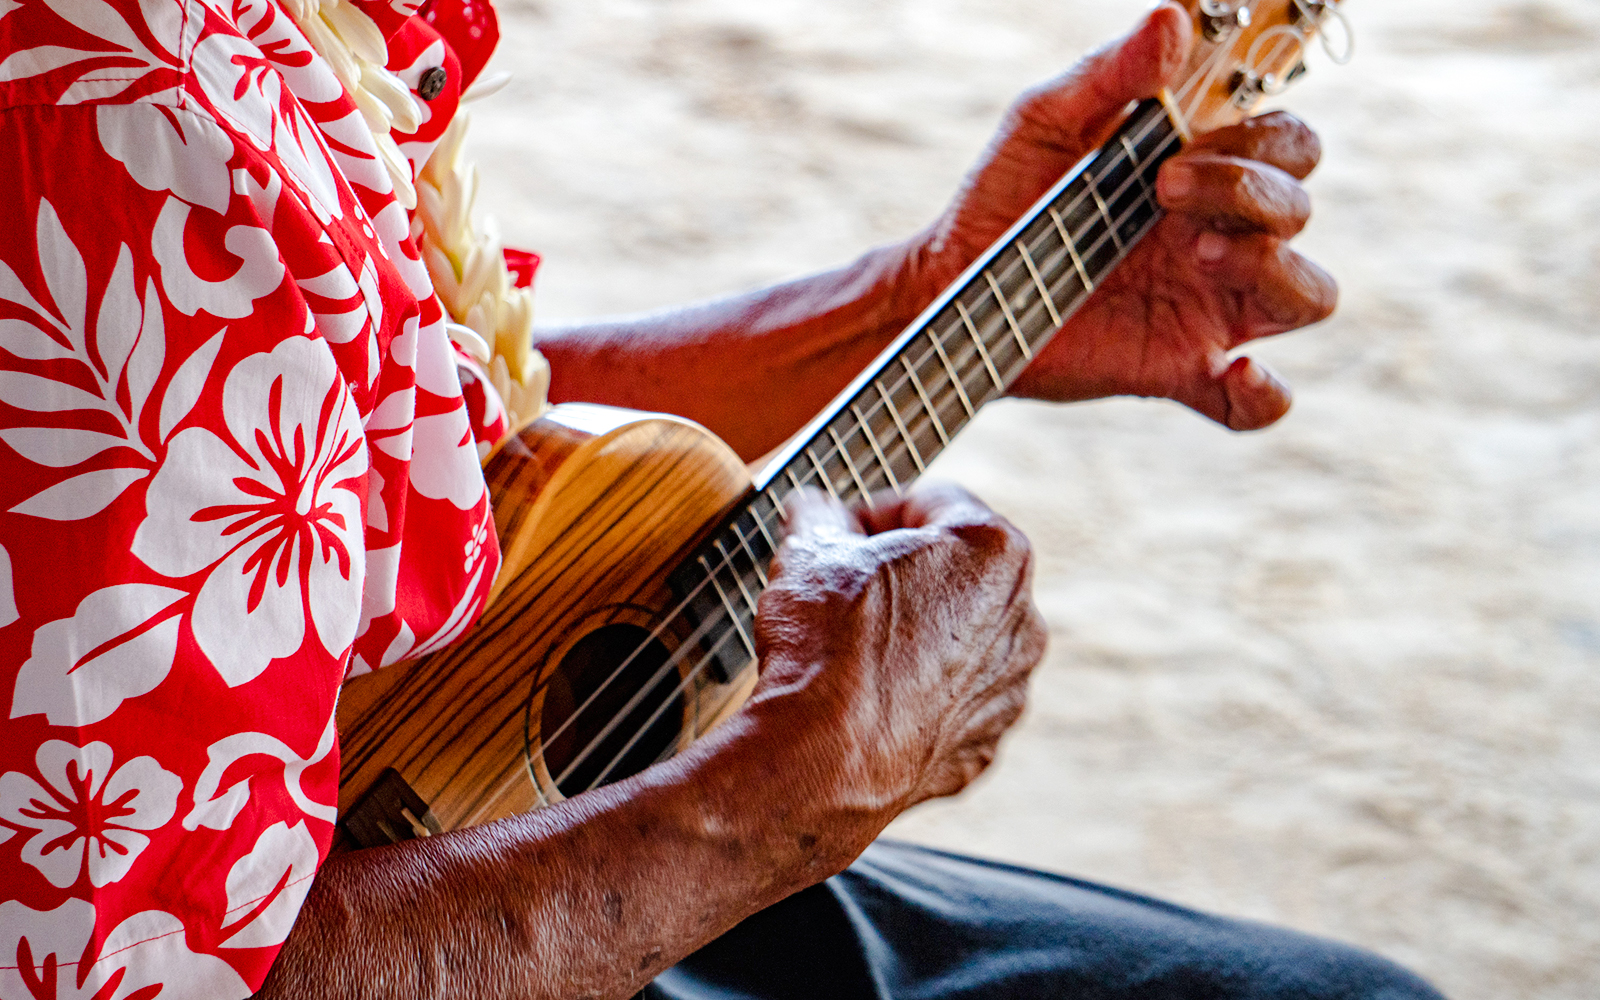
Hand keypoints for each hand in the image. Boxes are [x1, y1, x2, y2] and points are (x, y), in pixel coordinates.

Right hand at [749, 485, 1046, 824]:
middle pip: (956, 570)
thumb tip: (816, 511)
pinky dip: (915, 696)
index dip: (873, 511)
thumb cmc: (827, 646)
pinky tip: (866, 700)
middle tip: (840, 586)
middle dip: (902, 573)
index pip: (931, 501)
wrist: (821, 761)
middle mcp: (1022, 617)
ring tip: (850, 649)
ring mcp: (1010, 687)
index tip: (836, 532)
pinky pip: (949, 702)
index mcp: (993, 551)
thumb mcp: (809, 551)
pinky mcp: (985, 743)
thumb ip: (821, 515)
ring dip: (913, 634)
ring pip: (957, 639)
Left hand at [902, 2, 1336, 430]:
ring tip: (1200, 259)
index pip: (1289, 146)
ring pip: (1310, 294)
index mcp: (1205, 173)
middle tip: (1167, 190)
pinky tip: (1231, 371)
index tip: (1180, 145)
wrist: (951, 284)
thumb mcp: (1046, 120)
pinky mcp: (1179, 371)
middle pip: (1301, 209)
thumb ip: (1110, 74)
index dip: (1261, 141)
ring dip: (1275, 270)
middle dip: (1253, 193)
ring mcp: (1208, 308)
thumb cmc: (1004, 194)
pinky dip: (1262, 393)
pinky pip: (1255, 400)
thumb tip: (1174, 20)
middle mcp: (1221, 237)